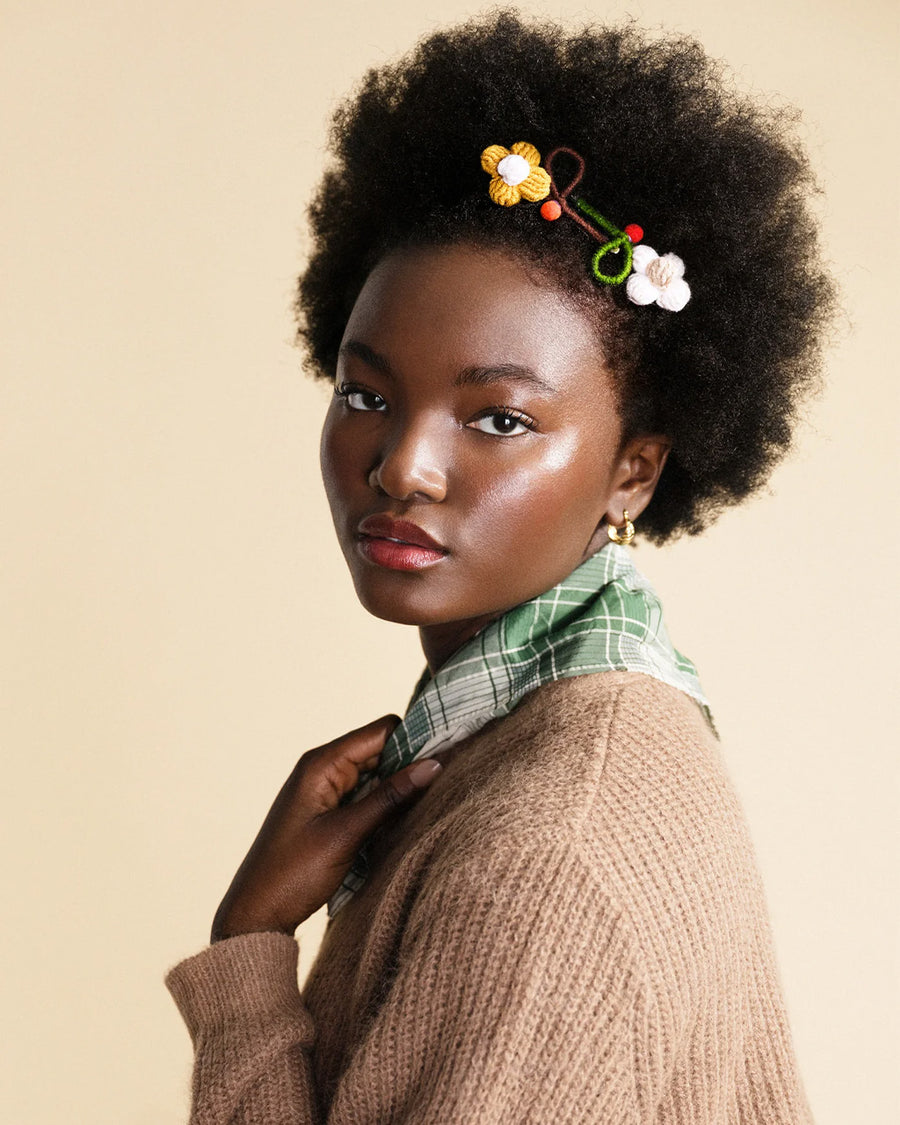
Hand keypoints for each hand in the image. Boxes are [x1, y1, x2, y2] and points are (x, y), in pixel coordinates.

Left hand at [210, 715, 442, 942]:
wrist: (255, 915)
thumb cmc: (292, 873)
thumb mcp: (348, 833)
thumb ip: (391, 797)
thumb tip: (433, 766)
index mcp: (322, 763)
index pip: (381, 731)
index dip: (415, 738)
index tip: (448, 755)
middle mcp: (323, 768)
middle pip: (381, 749)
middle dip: (411, 763)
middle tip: (446, 783)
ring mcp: (325, 791)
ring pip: (376, 774)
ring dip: (400, 787)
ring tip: (431, 802)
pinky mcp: (328, 812)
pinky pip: (366, 795)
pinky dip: (385, 804)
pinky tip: (405, 819)